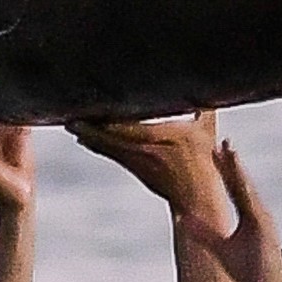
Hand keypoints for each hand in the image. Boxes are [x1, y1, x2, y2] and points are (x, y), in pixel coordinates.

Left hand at [68, 111, 225, 227]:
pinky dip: (95, 144)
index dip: (109, 117)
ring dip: (87, 134)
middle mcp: (144, 150)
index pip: (128, 125)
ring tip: (71, 123)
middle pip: (109, 136)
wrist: (195, 196)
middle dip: (89, 126)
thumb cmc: (203, 161)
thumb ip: (205, 108)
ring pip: (105, 145)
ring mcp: (136, 161)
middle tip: (71, 115)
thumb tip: (210, 85)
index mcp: (161, 137)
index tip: (94, 104)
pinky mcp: (133, 168)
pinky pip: (109, 154)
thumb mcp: (207, 131)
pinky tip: (83, 138)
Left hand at [176, 140, 281, 281]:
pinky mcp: (266, 230)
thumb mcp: (220, 249)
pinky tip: (244, 184)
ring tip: (232, 154)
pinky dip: (250, 195)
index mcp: (248, 213)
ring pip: (249, 191)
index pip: (233, 186)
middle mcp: (257, 212)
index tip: (214, 149)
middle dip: (232, 162)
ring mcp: (263, 219)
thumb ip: (204, 233)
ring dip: (240, 172)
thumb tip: (184, 220)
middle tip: (223, 141)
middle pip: (241, 183)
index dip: (224, 168)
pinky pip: (256, 209)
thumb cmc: (249, 268)